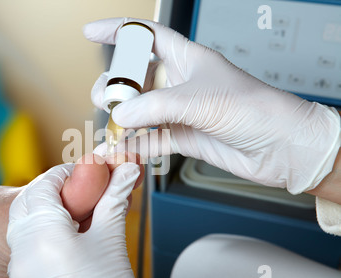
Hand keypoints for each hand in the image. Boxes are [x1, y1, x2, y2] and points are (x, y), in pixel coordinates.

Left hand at [5, 162, 141, 277]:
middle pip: (29, 204)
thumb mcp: (111, 242)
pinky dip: (42, 240)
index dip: (66, 173)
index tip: (86, 170)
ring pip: (24, 228)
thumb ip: (114, 200)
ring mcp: (17, 275)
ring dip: (46, 216)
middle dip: (53, 192)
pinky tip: (65, 246)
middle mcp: (22, 253)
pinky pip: (25, 252)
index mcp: (43, 235)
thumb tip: (125, 171)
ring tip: (76, 219)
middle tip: (80, 192)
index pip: (45, 185)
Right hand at [84, 18, 339, 194]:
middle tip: (101, 99)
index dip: (119, 32)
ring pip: (141, 111)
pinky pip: (151, 141)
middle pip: (136, 78)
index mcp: (188, 59)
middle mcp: (182, 84)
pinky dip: (134, 147)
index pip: (147, 37)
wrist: (280, 147)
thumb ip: (154, 107)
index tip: (92, 34)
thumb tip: (119, 117)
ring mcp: (182, 112)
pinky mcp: (184, 138)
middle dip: (114, 86)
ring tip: (109, 128)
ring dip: (122, 120)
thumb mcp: (199, 100)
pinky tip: (121, 151)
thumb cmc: (254, 109)